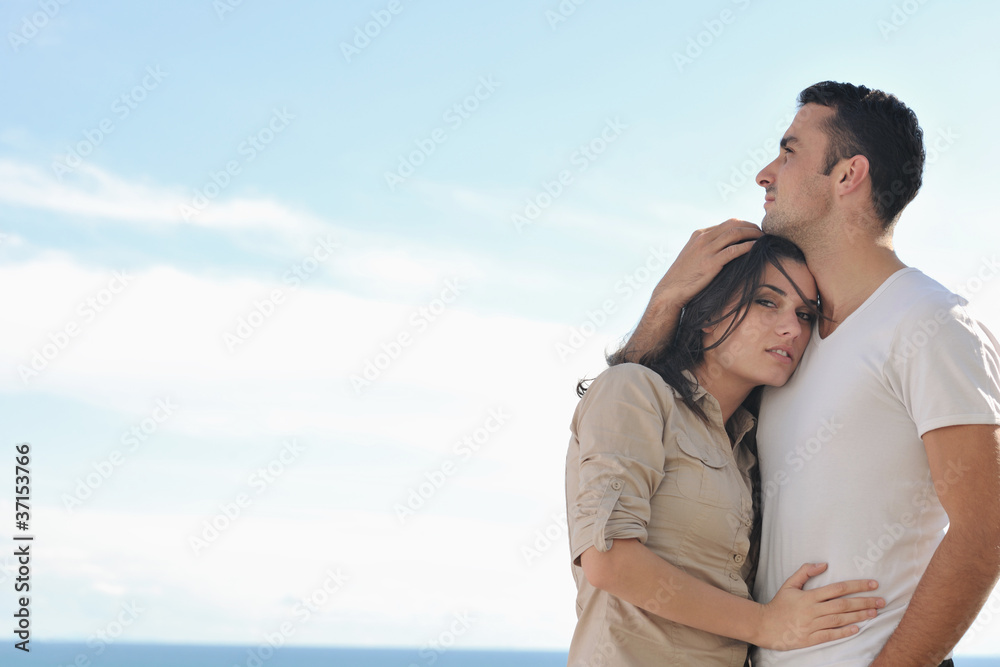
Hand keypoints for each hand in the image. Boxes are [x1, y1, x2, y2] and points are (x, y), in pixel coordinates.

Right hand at [613, 220, 760, 363]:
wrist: (671, 291)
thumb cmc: (684, 278)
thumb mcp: (693, 257)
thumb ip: (707, 249)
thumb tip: (726, 250)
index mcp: (699, 235)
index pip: (727, 223)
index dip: (745, 225)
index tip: (755, 231)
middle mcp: (702, 239)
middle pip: (733, 224)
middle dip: (752, 227)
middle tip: (763, 234)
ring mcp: (706, 250)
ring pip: (735, 233)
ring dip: (752, 234)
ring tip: (763, 239)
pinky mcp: (710, 263)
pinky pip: (733, 250)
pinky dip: (747, 246)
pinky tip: (755, 248)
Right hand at [755, 563, 884, 650]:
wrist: (765, 625)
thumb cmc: (779, 604)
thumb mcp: (789, 584)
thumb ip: (805, 572)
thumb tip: (824, 564)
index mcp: (808, 596)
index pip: (837, 589)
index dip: (856, 586)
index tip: (872, 584)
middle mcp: (813, 610)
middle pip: (843, 605)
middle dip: (864, 602)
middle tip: (882, 600)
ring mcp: (812, 625)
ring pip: (840, 620)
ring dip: (859, 616)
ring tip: (874, 612)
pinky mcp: (811, 638)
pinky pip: (831, 635)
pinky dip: (844, 632)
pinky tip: (857, 629)